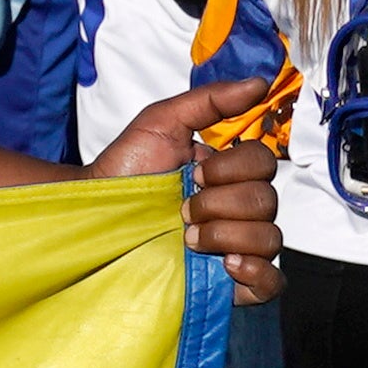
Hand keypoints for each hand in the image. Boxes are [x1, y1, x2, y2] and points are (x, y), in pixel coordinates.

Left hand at [95, 90, 282, 303]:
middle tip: (182, 209)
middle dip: (220, 203)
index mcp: (230, 175)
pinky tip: (226, 264)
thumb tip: (259, 83)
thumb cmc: (127, 170)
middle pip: (266, 202)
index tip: (191, 174)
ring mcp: (237, 247)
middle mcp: (239, 210)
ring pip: (270, 239)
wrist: (95, 217)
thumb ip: (209, 100)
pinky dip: (258, 273)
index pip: (263, 164)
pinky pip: (272, 283)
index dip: (230, 169)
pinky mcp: (231, 284)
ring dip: (227, 235)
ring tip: (187, 238)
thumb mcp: (161, 123)